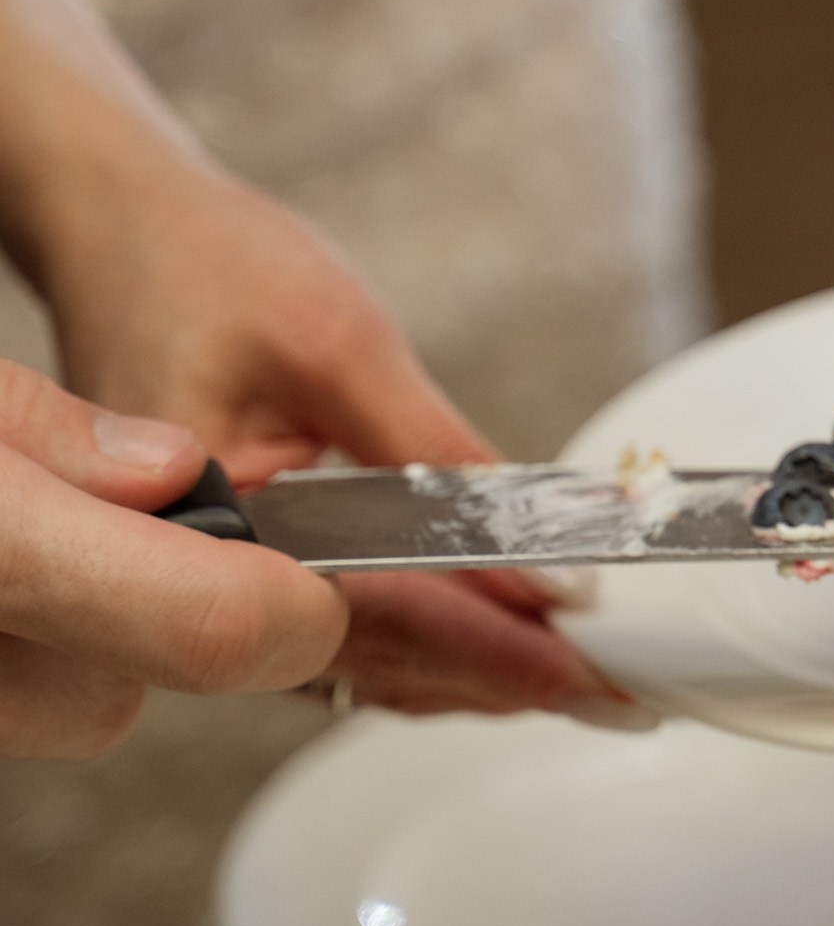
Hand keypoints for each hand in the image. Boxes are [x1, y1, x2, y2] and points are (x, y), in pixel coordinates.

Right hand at [40, 158, 644, 723]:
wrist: (122, 232)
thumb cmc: (205, 266)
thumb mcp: (339, 346)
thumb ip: (437, 460)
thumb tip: (544, 553)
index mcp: (213, 532)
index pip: (374, 619)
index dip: (490, 650)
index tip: (583, 670)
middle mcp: (207, 581)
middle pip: (378, 663)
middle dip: (504, 680)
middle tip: (618, 694)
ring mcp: (230, 583)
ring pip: (370, 663)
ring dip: (477, 673)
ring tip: (586, 681)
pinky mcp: (258, 567)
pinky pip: (353, 631)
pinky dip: (434, 641)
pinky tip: (508, 639)